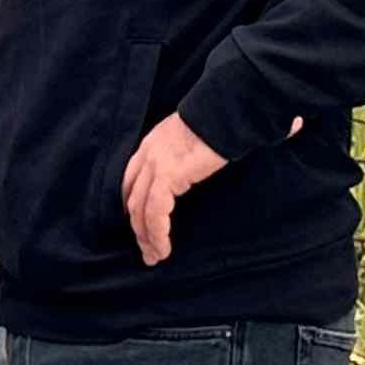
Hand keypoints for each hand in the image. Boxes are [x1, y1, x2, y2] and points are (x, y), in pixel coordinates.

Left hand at [118, 109, 300, 264]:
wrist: (232, 107)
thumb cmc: (227, 119)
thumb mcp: (201, 136)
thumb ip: (195, 152)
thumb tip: (203, 166)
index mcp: (155, 142)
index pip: (132, 177)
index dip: (131, 202)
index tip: (138, 223)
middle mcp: (149, 153)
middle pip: (132, 196)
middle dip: (137, 226)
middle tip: (147, 250)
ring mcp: (156, 163)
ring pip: (140, 209)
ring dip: (146, 237)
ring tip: (155, 257)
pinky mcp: (168, 175)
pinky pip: (154, 212)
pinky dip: (156, 233)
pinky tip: (163, 248)